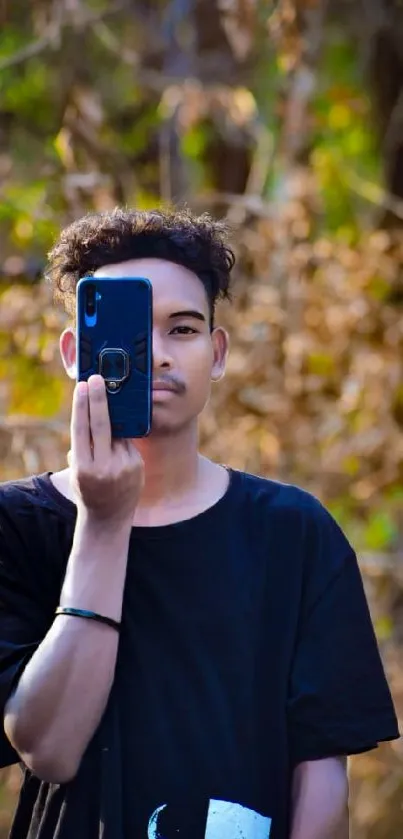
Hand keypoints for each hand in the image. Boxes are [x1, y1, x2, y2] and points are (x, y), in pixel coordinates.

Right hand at [70, 375, 143, 526]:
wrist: (108, 519)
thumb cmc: (88, 488)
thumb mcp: (79, 470)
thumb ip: (84, 446)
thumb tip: (93, 413)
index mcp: (83, 467)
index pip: (82, 429)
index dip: (82, 405)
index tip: (82, 386)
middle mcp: (103, 466)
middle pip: (102, 425)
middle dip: (99, 399)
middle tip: (98, 378)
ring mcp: (123, 466)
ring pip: (117, 432)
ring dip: (112, 418)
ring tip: (106, 403)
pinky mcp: (137, 465)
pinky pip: (128, 443)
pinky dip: (122, 438)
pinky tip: (117, 441)